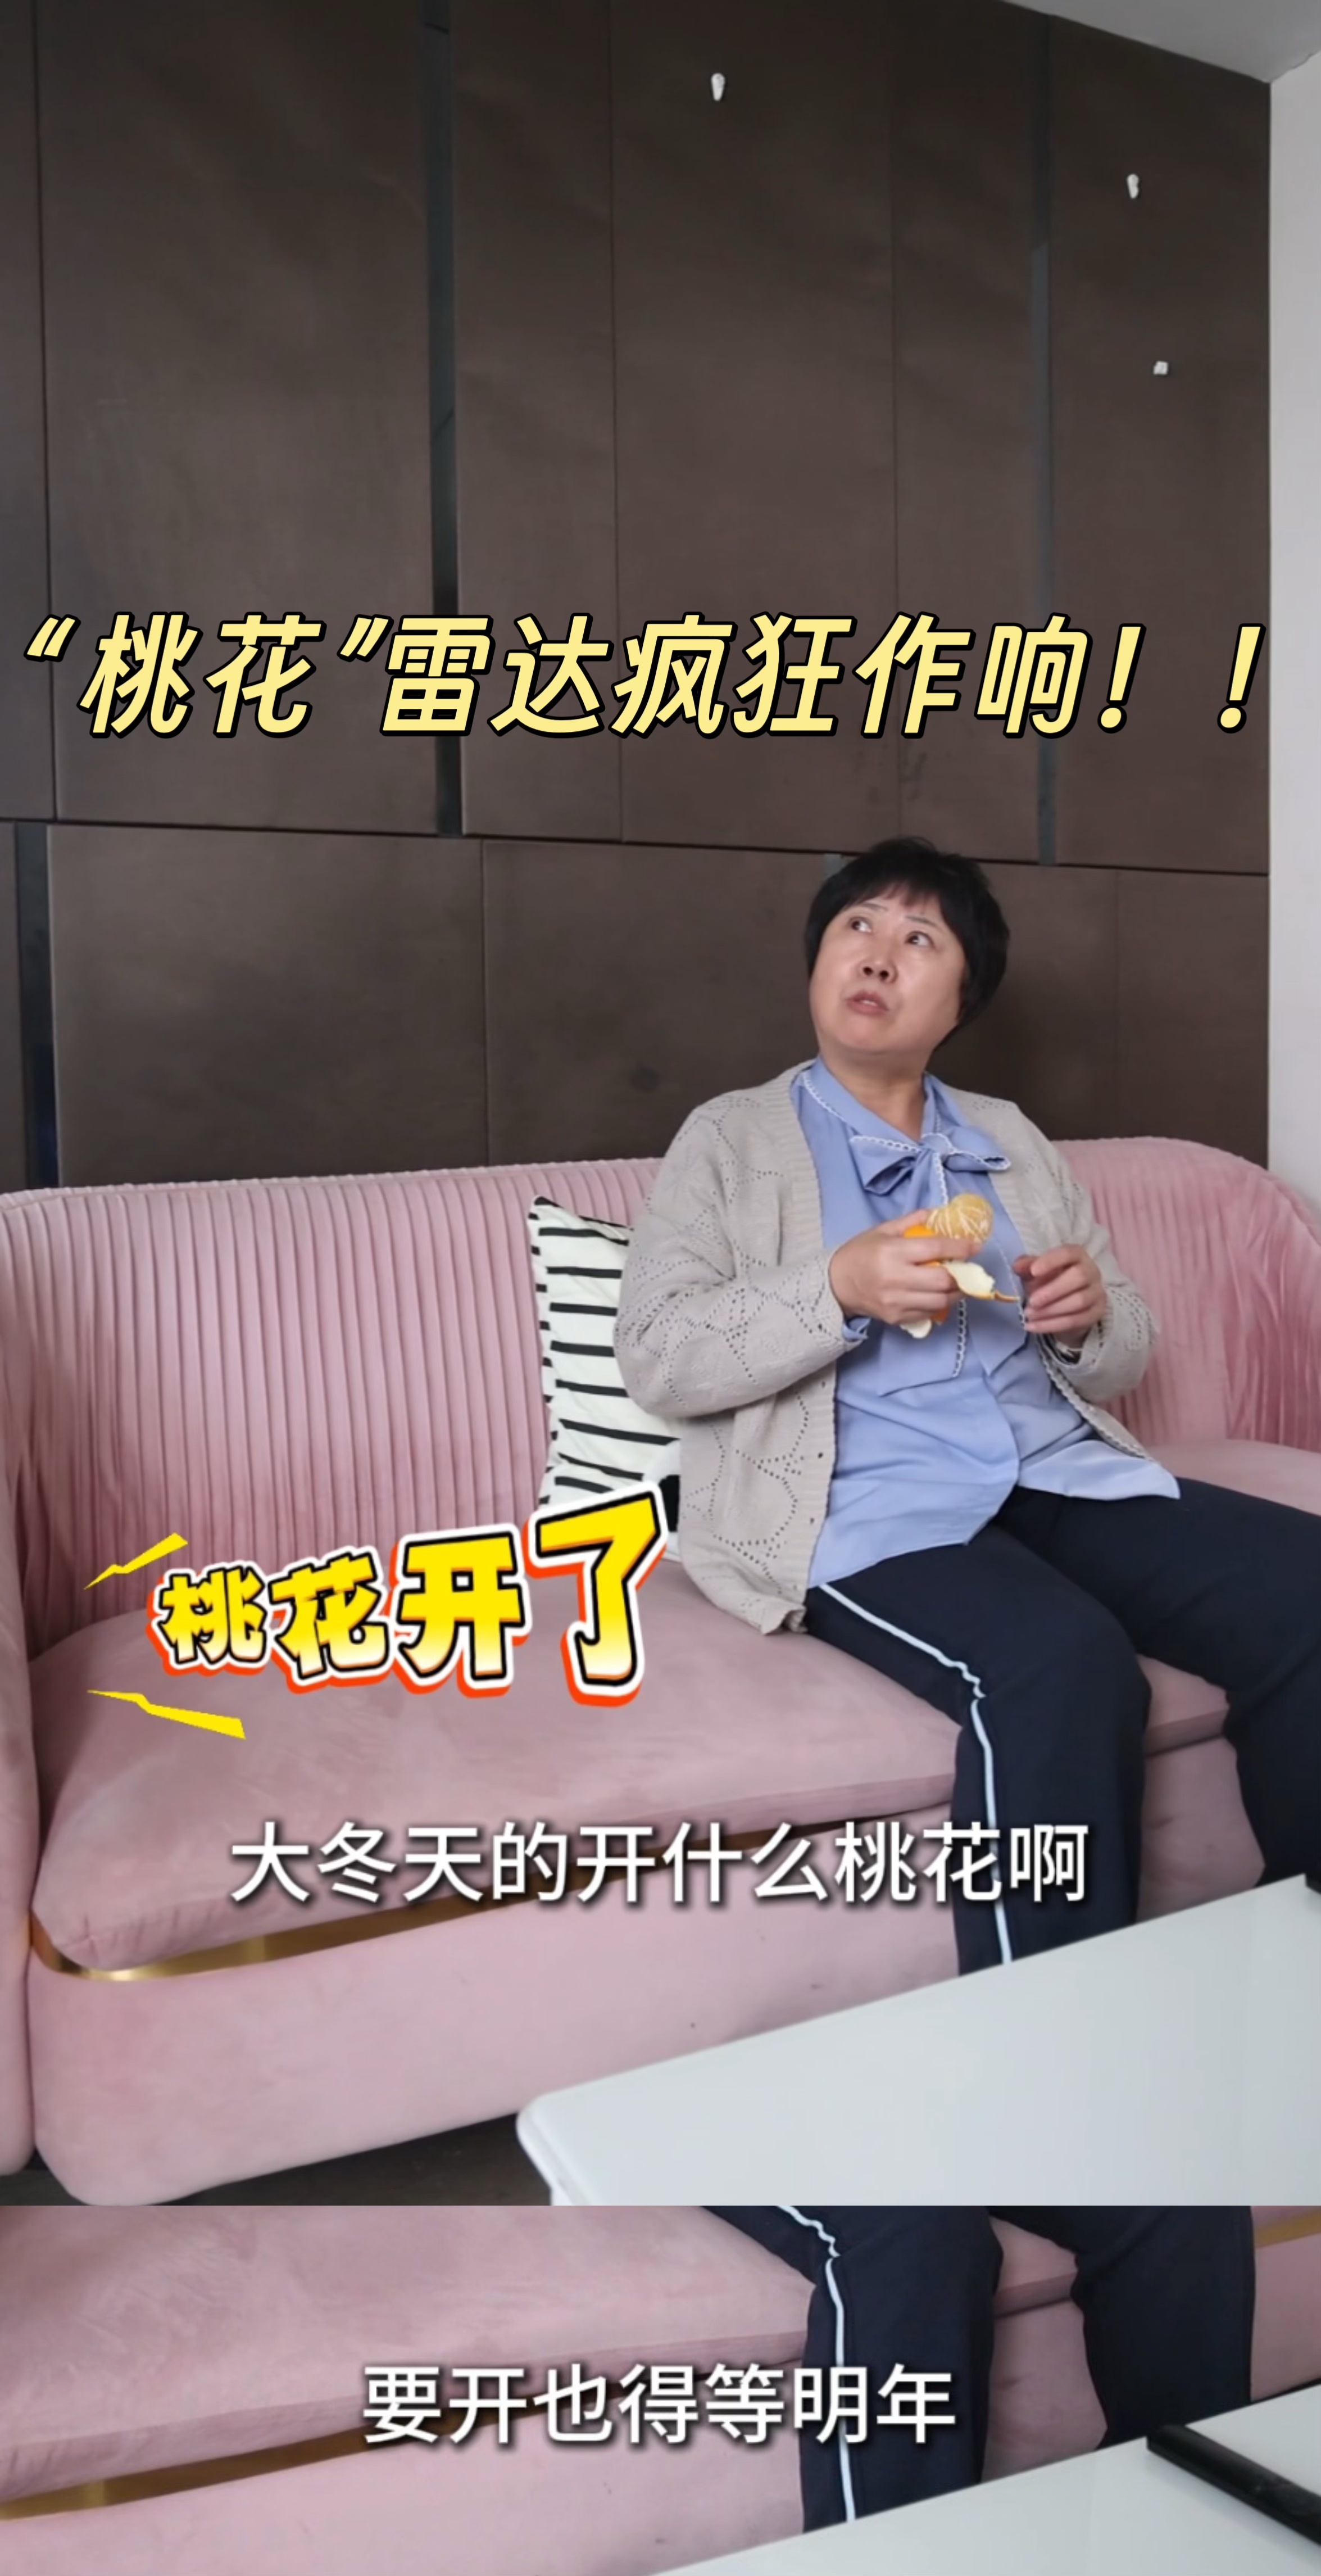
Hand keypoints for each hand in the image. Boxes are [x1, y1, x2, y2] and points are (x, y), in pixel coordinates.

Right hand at [829, 1210, 979, 1331]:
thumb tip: (938, 1214)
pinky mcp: (896, 1317)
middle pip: (942, 1280)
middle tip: (967, 1269)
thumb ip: (911, 1221)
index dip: (960, 1248)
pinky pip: (928, 1313)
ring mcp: (896, 1301)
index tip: (974, 1247)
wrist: (836, 1284)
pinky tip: (939, 1295)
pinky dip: (939, 1304)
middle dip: (961, 1275)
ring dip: (955, 1292)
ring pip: (939, 1301)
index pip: (935, 1249)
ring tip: (958, 1283)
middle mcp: (895, 1278)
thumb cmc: (860, 1253)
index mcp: (893, 1252)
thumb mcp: (882, 1230)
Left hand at [1012, 1244, 1107, 1338]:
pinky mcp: (1096, 1313)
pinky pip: (1076, 1320)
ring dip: (1051, 1310)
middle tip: (1031, 1301)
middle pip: (1079, 1277)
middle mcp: (1092, 1271)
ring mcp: (1097, 1293)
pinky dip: (1052, 1325)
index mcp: (1077, 1256)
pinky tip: (1034, 1326)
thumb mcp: (1036, 1273)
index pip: (1068, 1253)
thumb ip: (1026, 1266)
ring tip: (1029, 1315)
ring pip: (1079, 1301)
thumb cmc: (1050, 1282)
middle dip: (1052, 1290)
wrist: (1066, 1307)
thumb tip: (1017, 1266)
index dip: (1051, 1261)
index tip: (1033, 1271)